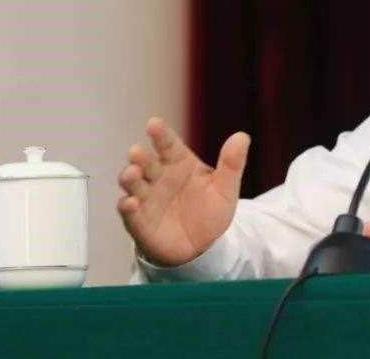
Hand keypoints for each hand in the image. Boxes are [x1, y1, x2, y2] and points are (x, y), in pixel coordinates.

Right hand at [116, 117, 249, 267]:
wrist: (203, 245)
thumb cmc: (211, 210)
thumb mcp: (226, 188)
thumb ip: (232, 163)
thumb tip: (242, 136)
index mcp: (179, 162)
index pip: (168, 144)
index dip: (160, 134)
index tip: (154, 123)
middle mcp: (159, 177)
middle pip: (146, 162)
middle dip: (140, 157)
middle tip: (137, 151)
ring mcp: (147, 198)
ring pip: (133, 184)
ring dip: (130, 178)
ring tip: (132, 173)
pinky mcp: (139, 221)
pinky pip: (129, 212)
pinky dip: (127, 206)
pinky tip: (130, 203)